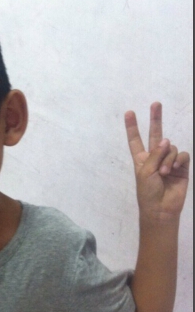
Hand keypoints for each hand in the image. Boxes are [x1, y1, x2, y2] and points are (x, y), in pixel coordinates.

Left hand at [125, 102, 189, 222]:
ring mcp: (169, 161)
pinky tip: (175, 168)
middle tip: (156, 103)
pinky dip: (178, 159)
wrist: (161, 208)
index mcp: (141, 159)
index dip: (132, 127)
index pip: (136, 140)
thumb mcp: (145, 172)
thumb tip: (166, 140)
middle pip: (155, 134)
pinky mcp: (182, 166)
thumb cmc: (147, 192)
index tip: (129, 112)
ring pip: (170, 147)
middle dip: (156, 119)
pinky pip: (182, 155)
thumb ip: (154, 155)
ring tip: (164, 173)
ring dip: (167, 158)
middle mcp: (155, 157)